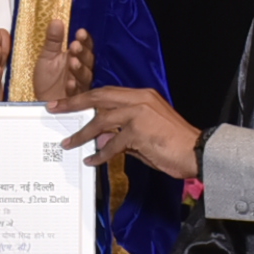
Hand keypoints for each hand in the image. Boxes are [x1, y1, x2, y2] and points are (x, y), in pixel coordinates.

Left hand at [32, 23, 94, 104]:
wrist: (42, 101)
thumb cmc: (47, 79)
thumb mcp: (47, 57)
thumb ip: (53, 40)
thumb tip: (57, 21)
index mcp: (76, 57)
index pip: (85, 46)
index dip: (84, 40)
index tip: (80, 32)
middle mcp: (81, 70)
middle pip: (88, 60)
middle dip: (82, 53)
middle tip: (75, 46)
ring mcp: (81, 85)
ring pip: (85, 75)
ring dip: (79, 68)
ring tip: (72, 62)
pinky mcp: (77, 100)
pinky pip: (78, 93)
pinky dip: (74, 87)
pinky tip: (70, 83)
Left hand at [55, 85, 201, 182]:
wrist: (199, 152)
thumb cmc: (174, 145)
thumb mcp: (145, 135)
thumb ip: (122, 134)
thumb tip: (102, 138)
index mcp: (142, 96)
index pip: (107, 92)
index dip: (85, 97)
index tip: (66, 102)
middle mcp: (140, 99)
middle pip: (99, 96)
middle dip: (74, 102)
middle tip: (55, 108)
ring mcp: (140, 113)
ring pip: (102, 120)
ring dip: (82, 134)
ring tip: (68, 143)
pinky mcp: (140, 131)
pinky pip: (113, 143)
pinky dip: (100, 154)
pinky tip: (92, 161)